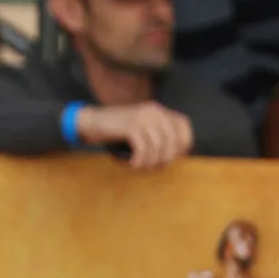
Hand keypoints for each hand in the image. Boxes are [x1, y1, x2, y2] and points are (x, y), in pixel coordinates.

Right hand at [76, 100, 193, 168]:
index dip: (183, 146)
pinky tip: (132, 163)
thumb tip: (178, 156)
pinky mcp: (131, 125)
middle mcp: (154, 111)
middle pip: (173, 142)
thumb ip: (160, 136)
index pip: (184, 127)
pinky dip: (139, 161)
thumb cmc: (120, 131)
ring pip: (159, 148)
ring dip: (150, 163)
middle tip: (152, 166)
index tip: (172, 158)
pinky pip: (144, 150)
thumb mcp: (144, 129)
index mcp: (160, 111)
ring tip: (140, 165)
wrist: (94, 121)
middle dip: (165, 160)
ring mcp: (143, 117)